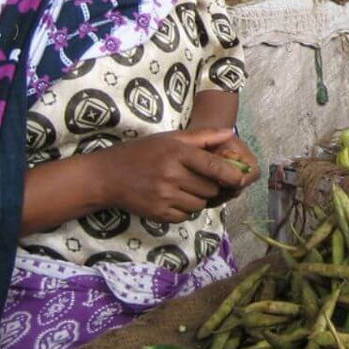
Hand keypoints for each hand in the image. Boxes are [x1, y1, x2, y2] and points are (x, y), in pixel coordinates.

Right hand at [93, 127, 251, 223]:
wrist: (107, 176)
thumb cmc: (142, 152)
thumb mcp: (170, 138)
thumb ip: (202, 136)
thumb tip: (229, 133)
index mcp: (177, 153)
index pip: (213, 167)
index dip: (231, 174)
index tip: (241, 178)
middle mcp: (171, 175)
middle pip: (210, 188)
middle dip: (211, 185)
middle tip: (199, 178)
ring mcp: (164, 196)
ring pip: (200, 204)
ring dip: (198, 199)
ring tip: (184, 187)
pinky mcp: (158, 214)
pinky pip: (186, 216)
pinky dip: (185, 210)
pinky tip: (173, 198)